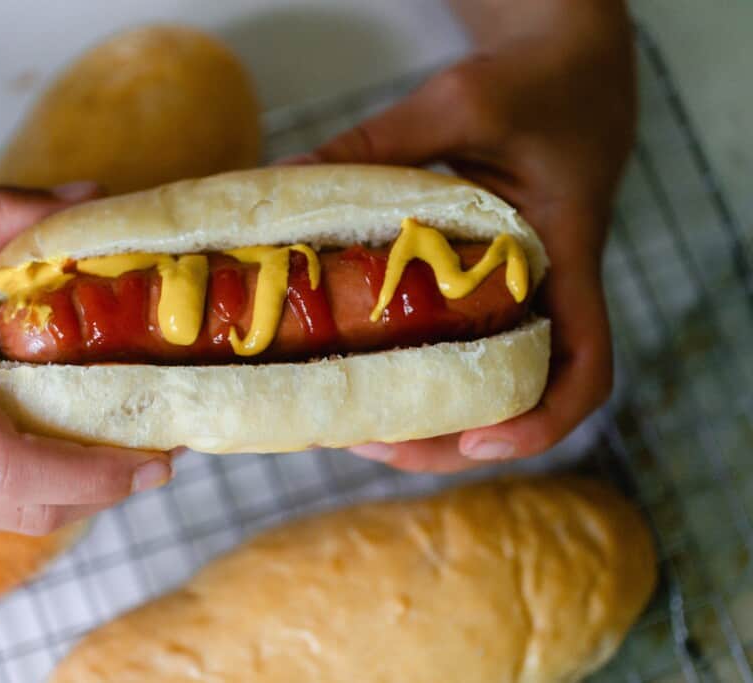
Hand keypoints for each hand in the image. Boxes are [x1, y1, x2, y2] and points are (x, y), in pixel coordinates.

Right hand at [0, 184, 171, 535]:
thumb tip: (86, 198)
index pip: (22, 472)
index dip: (102, 474)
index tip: (159, 456)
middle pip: (25, 509)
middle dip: (100, 487)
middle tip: (148, 444)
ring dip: (55, 490)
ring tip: (94, 441)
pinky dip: (3, 492)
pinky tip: (15, 445)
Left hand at [312, 1, 634, 470]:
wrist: (572, 73)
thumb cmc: (533, 85)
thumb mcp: (460, 101)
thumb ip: (380, 141)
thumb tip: (285, 178)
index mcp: (566, 256)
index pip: (586, 366)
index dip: (543, 419)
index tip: (479, 441)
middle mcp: (552, 291)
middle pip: (524, 397)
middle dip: (454, 440)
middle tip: (370, 444)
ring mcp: (525, 294)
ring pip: (492, 381)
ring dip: (433, 417)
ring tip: (355, 425)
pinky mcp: (495, 285)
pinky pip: (471, 344)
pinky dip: (426, 370)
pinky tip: (368, 370)